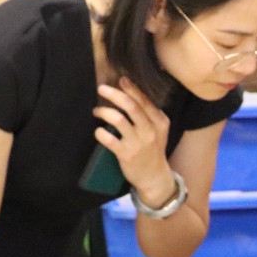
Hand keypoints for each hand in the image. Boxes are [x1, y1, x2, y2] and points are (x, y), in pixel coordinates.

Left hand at [94, 79, 173, 202]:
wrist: (154, 176)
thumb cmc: (152, 149)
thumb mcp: (158, 129)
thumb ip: (148, 113)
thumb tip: (128, 92)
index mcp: (160, 121)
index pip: (144, 100)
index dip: (131, 88)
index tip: (120, 80)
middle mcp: (150, 130)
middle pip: (131, 106)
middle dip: (114, 94)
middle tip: (101, 89)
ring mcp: (138, 143)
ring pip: (118, 120)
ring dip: (104, 112)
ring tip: (97, 111)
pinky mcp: (126, 155)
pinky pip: (109, 139)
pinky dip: (100, 133)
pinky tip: (98, 131)